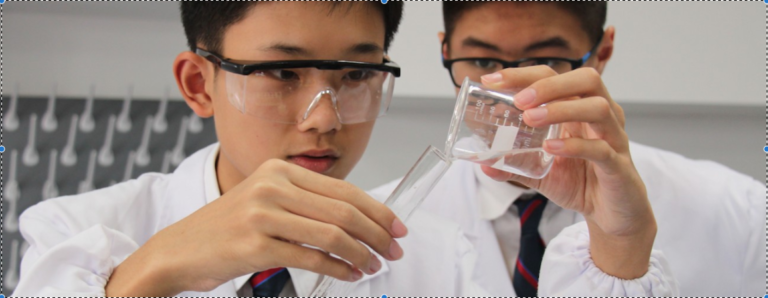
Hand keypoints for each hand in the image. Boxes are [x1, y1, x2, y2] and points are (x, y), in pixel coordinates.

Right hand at [106, 159, 406, 295]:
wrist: (179, 250)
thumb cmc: (228, 229)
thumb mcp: (266, 200)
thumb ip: (307, 203)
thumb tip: (362, 220)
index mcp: (279, 170)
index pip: (343, 189)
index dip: (377, 210)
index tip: (398, 228)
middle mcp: (272, 186)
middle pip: (343, 210)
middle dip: (377, 233)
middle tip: (394, 251)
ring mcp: (262, 214)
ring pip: (332, 235)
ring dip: (362, 254)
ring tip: (374, 266)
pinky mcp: (255, 244)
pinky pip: (312, 258)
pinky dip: (339, 269)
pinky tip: (350, 275)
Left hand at [480, 66, 655, 278]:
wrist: (612, 215)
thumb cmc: (581, 182)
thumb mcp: (541, 172)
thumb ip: (514, 165)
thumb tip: (482, 163)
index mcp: (580, 110)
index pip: (554, 78)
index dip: (524, 75)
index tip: (493, 81)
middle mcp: (601, 117)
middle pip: (586, 80)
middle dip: (549, 85)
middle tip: (519, 100)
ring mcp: (613, 139)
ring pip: (598, 108)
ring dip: (561, 109)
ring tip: (530, 119)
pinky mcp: (619, 166)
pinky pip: (601, 149)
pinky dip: (574, 146)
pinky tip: (550, 147)